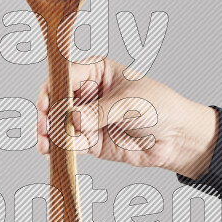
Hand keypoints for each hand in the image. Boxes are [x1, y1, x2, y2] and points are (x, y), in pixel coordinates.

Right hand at [36, 58, 217, 178]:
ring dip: (49, 133)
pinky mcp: (90, 140)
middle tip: (44, 125)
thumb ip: (101, 112)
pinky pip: (70, 142)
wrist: (177, 138)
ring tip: (45, 142)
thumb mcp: (130, 103)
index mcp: (97, 71)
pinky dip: (61, 147)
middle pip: (57, 100)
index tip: (47, 103)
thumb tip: (75, 119)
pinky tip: (55, 151)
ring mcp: (87, 117)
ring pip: (59, 123)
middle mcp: (88, 93)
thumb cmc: (160, 107)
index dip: (53, 88)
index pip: (66, 74)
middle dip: (47, 113)